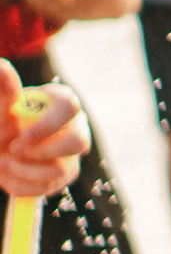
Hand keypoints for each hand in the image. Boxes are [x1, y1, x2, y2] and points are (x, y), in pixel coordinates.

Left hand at [0, 63, 87, 198]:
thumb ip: (5, 90)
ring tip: (2, 163)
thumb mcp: (2, 108)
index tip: (22, 137)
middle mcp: (74, 127)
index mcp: (61, 103)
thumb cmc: (3, 122)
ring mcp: (71, 154)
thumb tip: (2, 66)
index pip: (70, 107)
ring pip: (64, 169)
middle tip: (12, 150)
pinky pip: (50, 187)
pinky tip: (5, 174)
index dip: (48, 125)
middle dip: (41, 152)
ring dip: (26, 170)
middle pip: (79, 141)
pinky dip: (22, 185)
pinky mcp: (64, 175)